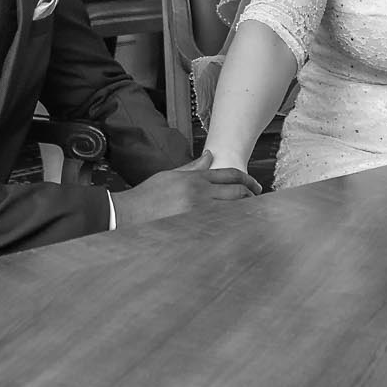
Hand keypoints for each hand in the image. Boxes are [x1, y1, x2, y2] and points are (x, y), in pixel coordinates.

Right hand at [111, 151, 260, 227]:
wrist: (128, 214)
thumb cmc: (148, 195)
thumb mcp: (171, 175)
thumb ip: (193, 167)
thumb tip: (210, 156)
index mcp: (194, 179)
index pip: (230, 175)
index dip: (247, 180)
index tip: (255, 186)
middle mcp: (199, 194)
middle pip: (237, 192)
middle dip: (252, 196)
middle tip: (258, 201)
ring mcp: (198, 213)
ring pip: (233, 210)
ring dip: (246, 212)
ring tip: (252, 216)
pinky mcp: (194, 229)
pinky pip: (221, 227)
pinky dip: (232, 227)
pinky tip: (238, 230)